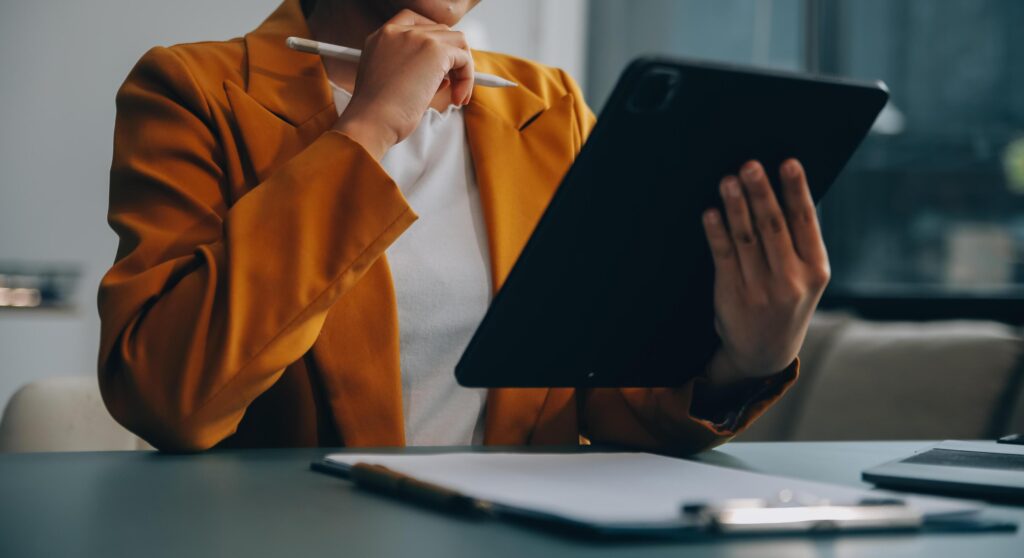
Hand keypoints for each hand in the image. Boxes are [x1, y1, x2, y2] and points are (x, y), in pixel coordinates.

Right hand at [332, 9, 474, 158]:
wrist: (371, 121)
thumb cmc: (377, 113)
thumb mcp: (390, 84)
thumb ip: (412, 71)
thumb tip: (444, 77)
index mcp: (382, 37)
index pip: (415, 22)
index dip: (434, 40)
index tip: (441, 63)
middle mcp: (398, 31)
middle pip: (441, 31)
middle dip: (451, 58)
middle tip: (453, 85)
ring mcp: (417, 38)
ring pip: (457, 41)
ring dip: (463, 68)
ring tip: (458, 94)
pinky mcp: (435, 51)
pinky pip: (464, 59)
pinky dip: (467, 79)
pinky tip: (458, 99)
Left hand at [701, 159, 830, 385]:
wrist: (766, 352)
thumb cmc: (787, 300)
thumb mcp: (806, 277)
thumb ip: (799, 240)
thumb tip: (786, 188)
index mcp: (815, 268)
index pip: (805, 221)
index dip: (796, 191)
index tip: (788, 163)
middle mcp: (791, 279)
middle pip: (774, 227)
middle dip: (761, 193)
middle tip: (750, 165)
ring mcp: (760, 288)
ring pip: (746, 239)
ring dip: (736, 207)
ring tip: (728, 180)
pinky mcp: (732, 293)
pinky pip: (723, 256)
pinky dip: (716, 232)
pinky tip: (710, 213)